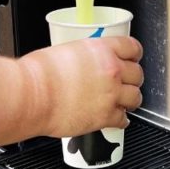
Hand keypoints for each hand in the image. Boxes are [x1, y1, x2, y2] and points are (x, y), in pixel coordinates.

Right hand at [21, 36, 144, 136]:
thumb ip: (84, 56)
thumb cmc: (38, 74)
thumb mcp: (66, 50)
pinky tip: (115, 119)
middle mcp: (111, 70)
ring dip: (130, 100)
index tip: (132, 59)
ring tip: (122, 102)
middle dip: (132, 79)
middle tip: (125, 83)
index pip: (132, 47)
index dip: (134, 55)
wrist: (31, 96)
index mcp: (102, 49)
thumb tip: (85, 63)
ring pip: (135, 98)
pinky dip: (120, 120)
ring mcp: (111, 94)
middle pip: (137, 74)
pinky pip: (123, 120)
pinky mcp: (105, 116)